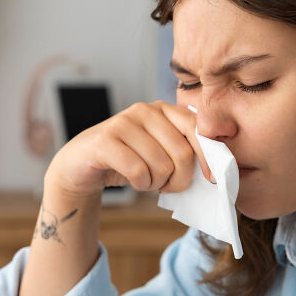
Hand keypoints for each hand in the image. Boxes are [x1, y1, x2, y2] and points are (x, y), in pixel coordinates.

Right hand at [44, 100, 212, 197]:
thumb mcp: (160, 151)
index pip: (197, 129)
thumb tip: (213, 171)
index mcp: (164, 110)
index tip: (211, 179)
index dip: (208, 156)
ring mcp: (124, 122)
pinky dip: (140, 185)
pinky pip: (138, 171)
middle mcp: (146, 110)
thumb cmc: (128, 160)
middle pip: (182, 154)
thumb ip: (184, 152)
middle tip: (166, 186)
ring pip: (161, 166)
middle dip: (179, 180)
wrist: (81, 164)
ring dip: (156, 184)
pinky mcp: (106, 140)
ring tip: (145, 180)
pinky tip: (133, 181)